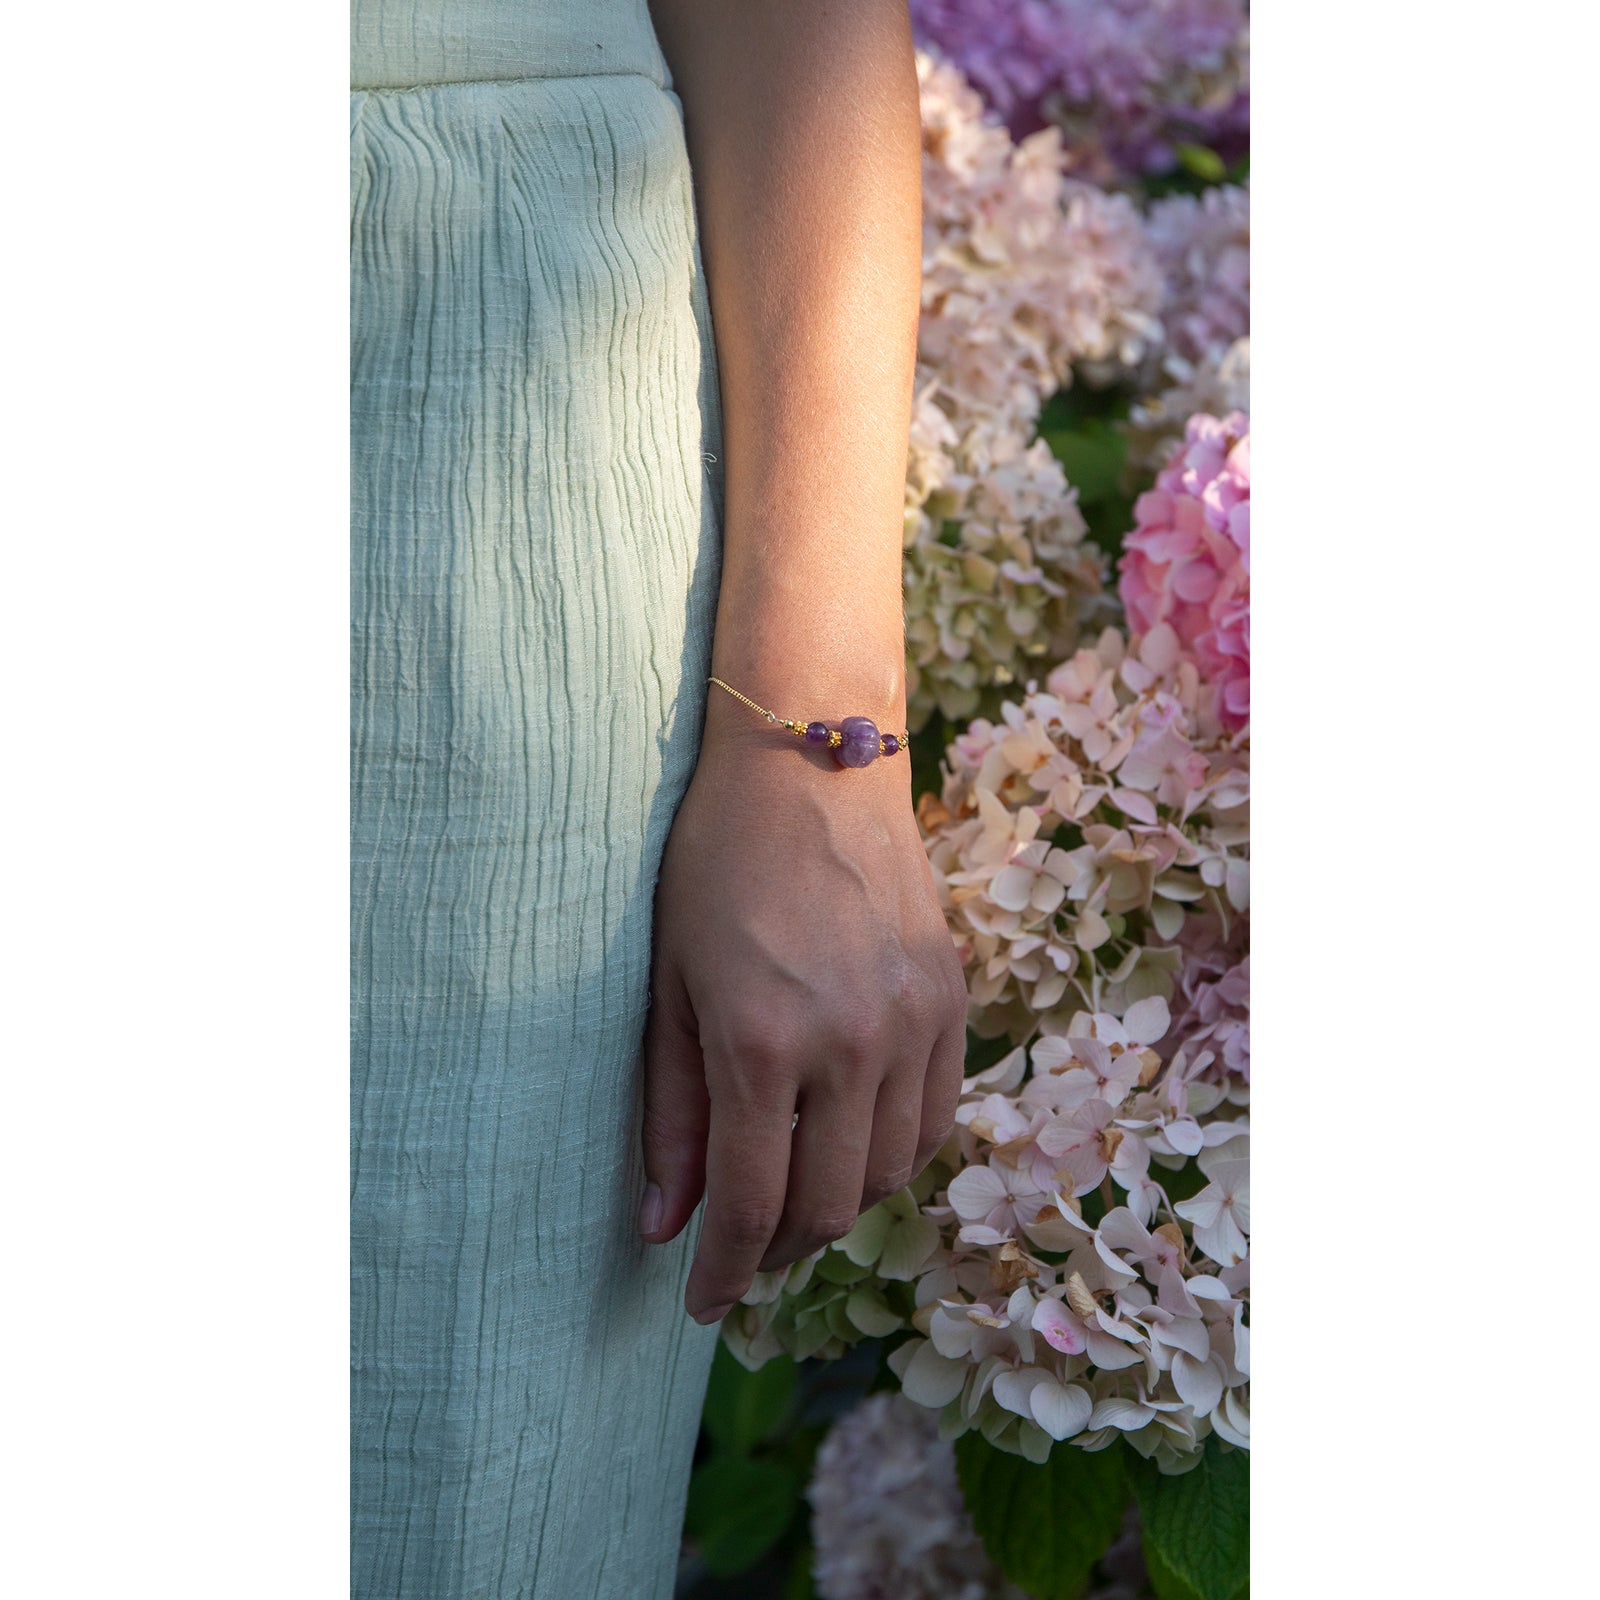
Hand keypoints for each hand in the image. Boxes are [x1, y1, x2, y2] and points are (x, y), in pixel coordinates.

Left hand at [637, 708, 967, 1323]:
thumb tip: (664, 1225)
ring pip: (888, 1174)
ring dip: (836, 1208)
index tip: (700, 1304)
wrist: (812, 765)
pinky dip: (893, 1156)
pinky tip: (851, 1146)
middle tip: (739, 1255)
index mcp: (762, 1041)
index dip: (722, 1272)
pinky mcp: (950, 1001)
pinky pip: (935, 1119)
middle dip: (775, 1253)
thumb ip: (671, 1112)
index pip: (750, 1205)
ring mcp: (913, 1024)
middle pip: (828, 1208)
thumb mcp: (670, 984)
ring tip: (791, 1201)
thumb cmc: (713, 865)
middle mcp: (850, 1044)